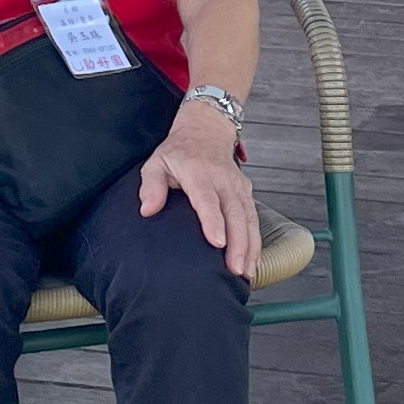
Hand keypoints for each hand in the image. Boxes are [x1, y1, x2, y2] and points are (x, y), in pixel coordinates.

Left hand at [139, 96, 260, 276]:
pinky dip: (256, 241)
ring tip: (247, 272)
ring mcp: (238, 186)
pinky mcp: (246, 193)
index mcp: (199, 173)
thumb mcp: (157, 162)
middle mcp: (223, 180)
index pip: (208, 199)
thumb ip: (151, 186)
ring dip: (250, 246)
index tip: (218, 243)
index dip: (214, 221)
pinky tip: (253, 262)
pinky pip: (254, 218)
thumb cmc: (179, 152)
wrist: (206, 131)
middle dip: (238, 243)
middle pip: (234, 213)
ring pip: (248, 218)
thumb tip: (147, 210)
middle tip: (236, 269)